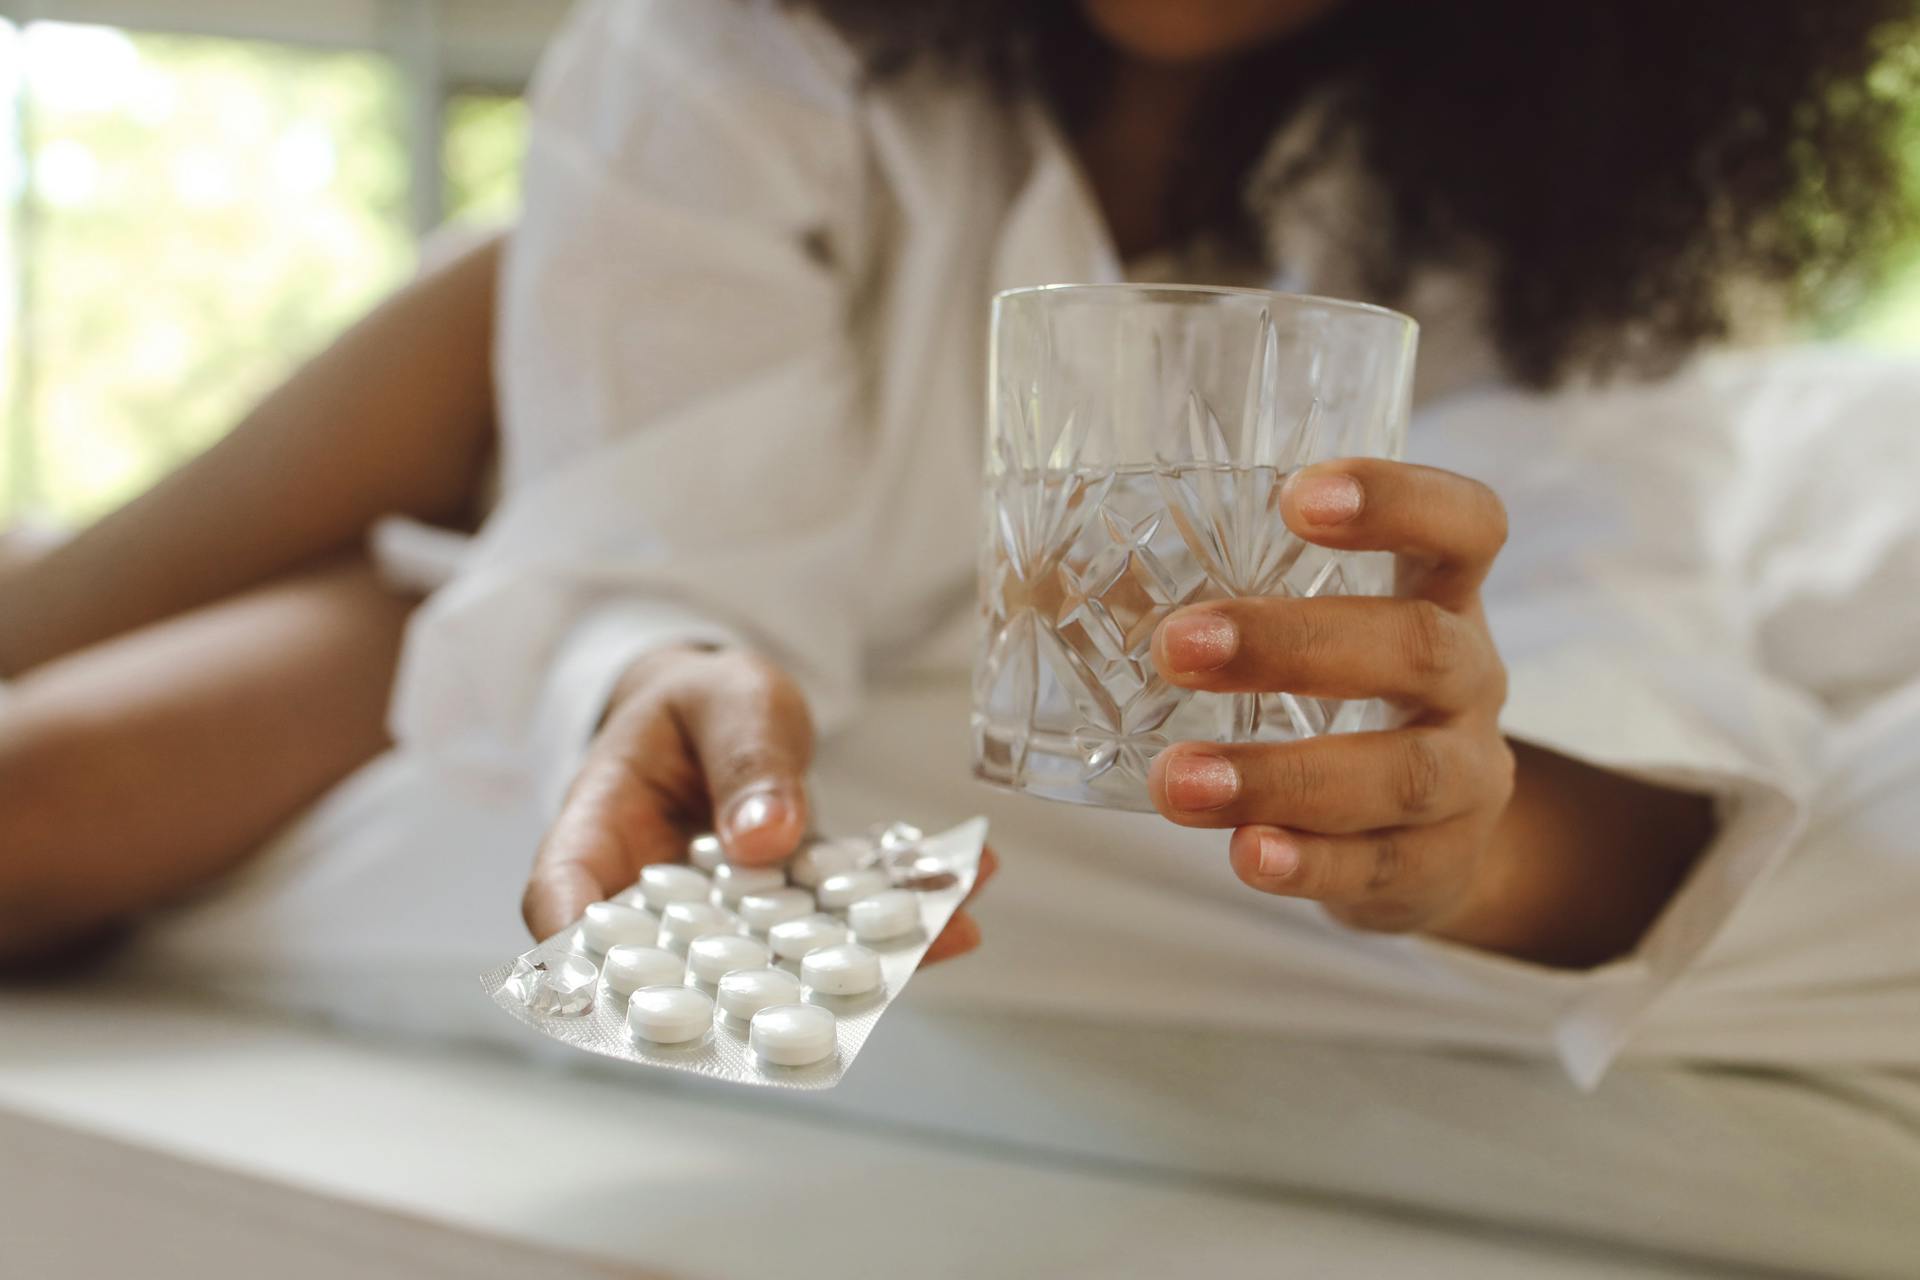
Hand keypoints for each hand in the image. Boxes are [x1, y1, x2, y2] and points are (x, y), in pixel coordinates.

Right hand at [523, 646, 992, 962]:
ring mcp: (726, 914)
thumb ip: (745, 759)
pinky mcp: (786, 914)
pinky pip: (837, 924)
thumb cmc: (701, 699)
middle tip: (828, 1006)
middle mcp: (656, 891)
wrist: (727, 712)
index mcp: (601, 827)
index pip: (563, 895)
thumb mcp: (727, 699)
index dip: (576, 949)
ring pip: (778, 954)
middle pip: (680, 959)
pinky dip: (899, 916)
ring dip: (860, 956)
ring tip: (946, 931)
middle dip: (755, 989)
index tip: (602, 984)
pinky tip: (964, 893)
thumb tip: (766, 837)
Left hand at [1148, 459, 1515, 937]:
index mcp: (1442, 597)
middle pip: (1419, 647)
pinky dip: (1310, 864)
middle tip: (1177, 644)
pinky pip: (1380, 865)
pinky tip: (1245, 854)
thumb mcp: (1327, 636)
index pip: (1464, 525)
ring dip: (1282, 775)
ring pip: (1401, 772)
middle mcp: (1471, 679)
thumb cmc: (1355, 702)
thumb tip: (1056, 581)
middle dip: (1295, 644)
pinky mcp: (1439, 866)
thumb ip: (1236, 603)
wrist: (1440, 838)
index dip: (1398, 501)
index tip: (1297, 497)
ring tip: (1178, 781)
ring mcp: (1466, 778)